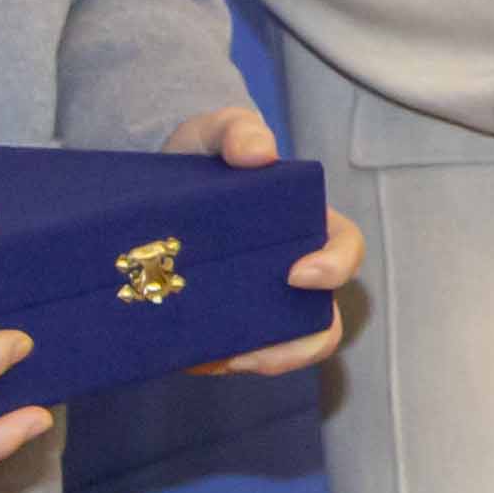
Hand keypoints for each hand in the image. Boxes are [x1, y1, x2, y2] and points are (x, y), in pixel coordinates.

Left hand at [167, 104, 366, 377]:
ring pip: (283, 349)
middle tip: (256, 351)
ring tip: (219, 360)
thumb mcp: (214, 131)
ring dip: (259, 362)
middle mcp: (290, 271)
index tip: (297, 274)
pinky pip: (228, 356)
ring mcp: (257, 303)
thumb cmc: (202, 153)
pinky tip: (185, 355)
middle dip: (299, 346)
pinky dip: (213, 362)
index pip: (345, 249)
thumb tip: (260, 154)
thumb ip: (237, 130)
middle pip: (323, 322)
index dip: (335, 267)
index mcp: (306, 226)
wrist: (148, 183)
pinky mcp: (219, 324)